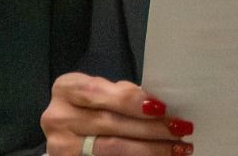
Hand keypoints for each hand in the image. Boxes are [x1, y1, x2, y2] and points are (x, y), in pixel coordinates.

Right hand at [40, 72, 192, 155]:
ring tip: (178, 147)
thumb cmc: (92, 106)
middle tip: (179, 129)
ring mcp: (62, 146)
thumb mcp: (101, 93)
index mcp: (66, 89)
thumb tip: (159, 104)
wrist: (70, 133)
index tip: (161, 108)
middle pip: (109, 123)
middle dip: (149, 128)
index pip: (98, 92)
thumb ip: (122, 95)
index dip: (130, 101)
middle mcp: (58, 118)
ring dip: (150, 149)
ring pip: (111, 148)